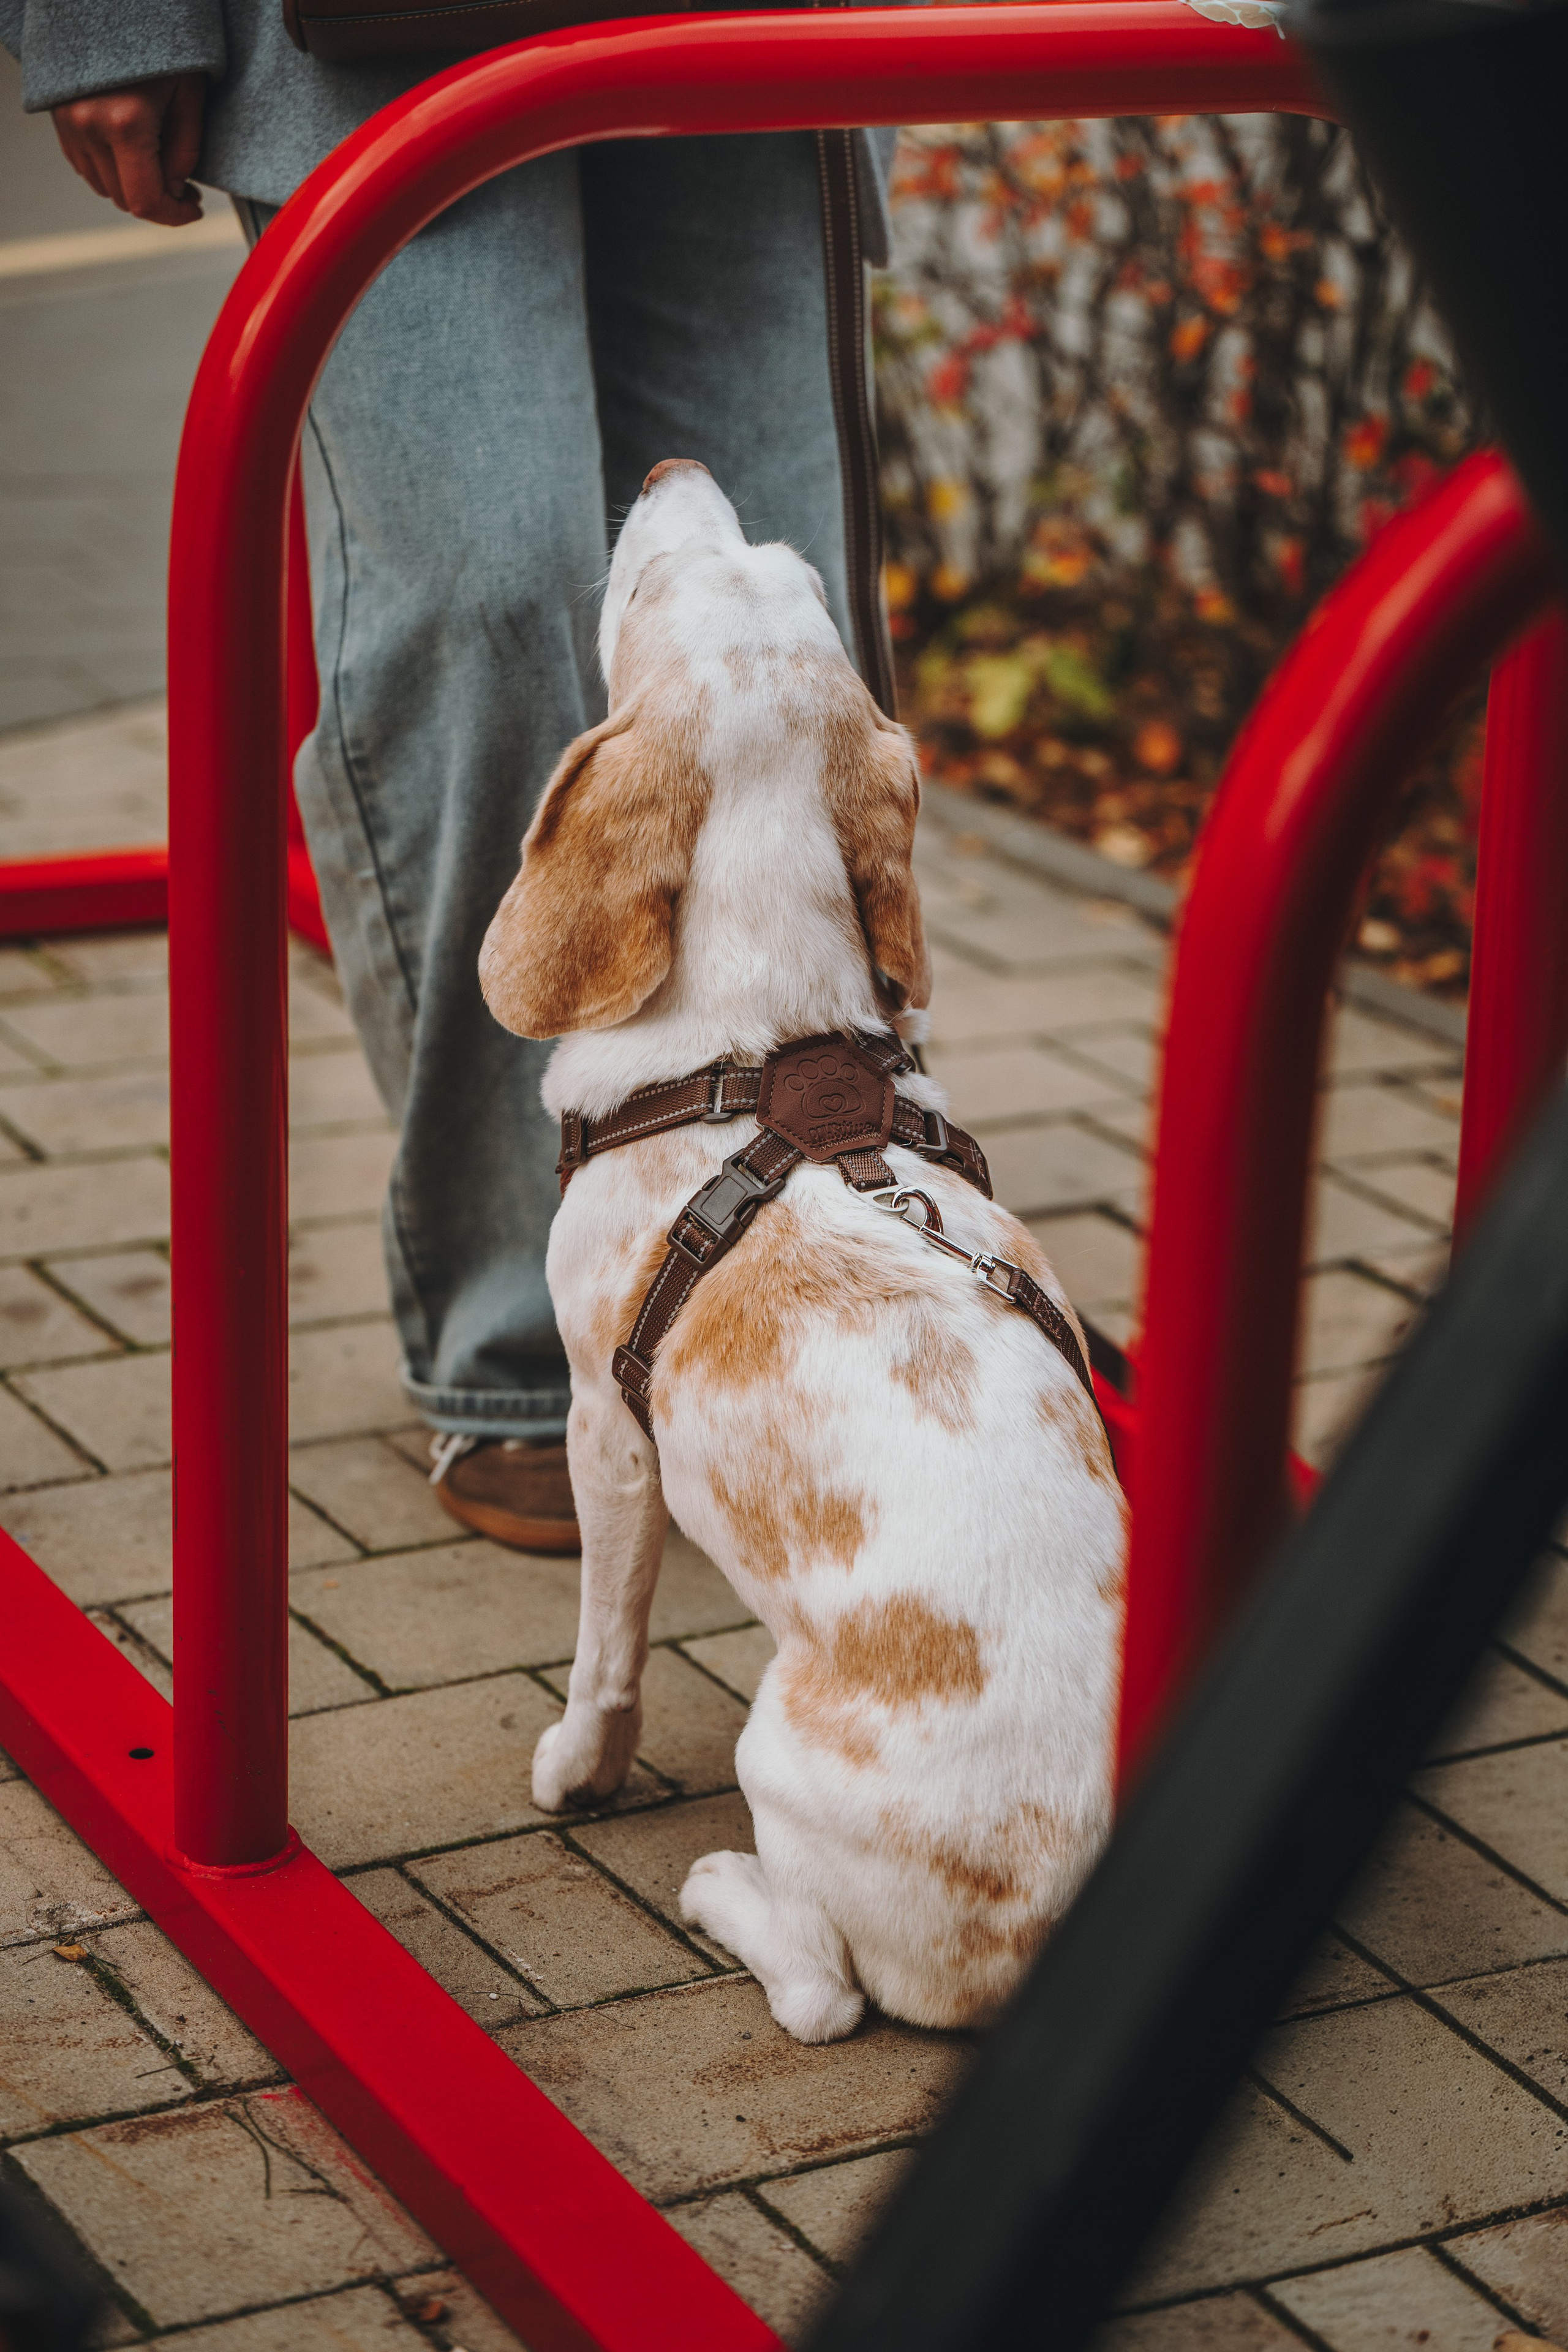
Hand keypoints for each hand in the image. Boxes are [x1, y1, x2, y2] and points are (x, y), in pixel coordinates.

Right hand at [51, 73, 206, 227]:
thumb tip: (177, 188)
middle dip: (157, 202)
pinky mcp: (57, 115)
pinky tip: (132, 152)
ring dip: (132, 186)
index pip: (144, 201)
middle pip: (122, 198)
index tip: (193, 209)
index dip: (173, 216)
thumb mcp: (189, 92)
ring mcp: (68, 121)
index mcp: (125, 122)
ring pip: (101, 185)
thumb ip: (185, 149)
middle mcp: (88, 125)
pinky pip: (83, 163)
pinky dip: (109, 169)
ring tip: (159, 167)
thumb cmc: (158, 37)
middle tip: (184, 190)